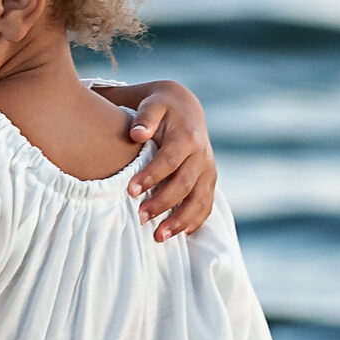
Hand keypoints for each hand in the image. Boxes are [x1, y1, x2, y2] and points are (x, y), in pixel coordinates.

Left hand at [120, 77, 215, 240]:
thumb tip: (136, 134)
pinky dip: (196, 220)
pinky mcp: (209, 180)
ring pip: (199, 199)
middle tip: (140, 218)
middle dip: (163, 203)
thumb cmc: (161, 106)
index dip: (152, 176)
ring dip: (181, 220)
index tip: (130, 191)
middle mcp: (201, 155)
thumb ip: (144, 117)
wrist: (185, 106)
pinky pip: (206, 204)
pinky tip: (180, 234)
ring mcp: (208, 169)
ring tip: (159, 236)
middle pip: (184, 184)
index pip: (169, 160)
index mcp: (186, 136)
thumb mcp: (152, 103)